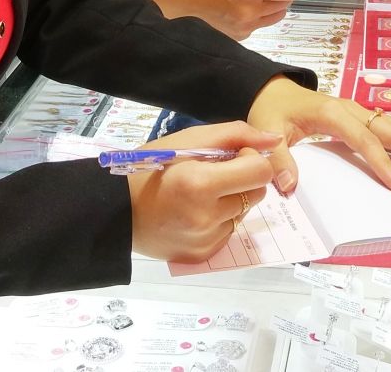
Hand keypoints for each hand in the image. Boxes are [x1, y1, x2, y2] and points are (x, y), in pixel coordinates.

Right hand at [127, 122, 279, 262]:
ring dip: (231, 200)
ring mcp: (205, 240)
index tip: (233, 156)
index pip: (260, 172)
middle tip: (215, 174)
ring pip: (243, 213)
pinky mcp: (202, 255)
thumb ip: (236, 135)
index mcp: (201, 184)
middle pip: (257, 193)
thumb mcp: (189, 141)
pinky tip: (195, 213)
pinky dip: (220, 220)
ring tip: (200, 195)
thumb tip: (275, 141)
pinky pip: (228, 232)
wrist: (115, 211)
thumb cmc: (150, 168)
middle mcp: (206, 217)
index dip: (251, 159)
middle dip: (244, 179)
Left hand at [246, 76, 390, 194]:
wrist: (272, 92)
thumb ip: (279, 160)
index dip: (382, 163)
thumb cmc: (271, 112)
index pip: (363, 140)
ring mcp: (360, 111)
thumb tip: (290, 187)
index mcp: (332, 113)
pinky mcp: (362, 117)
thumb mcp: (266, 133)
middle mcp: (352, 109)